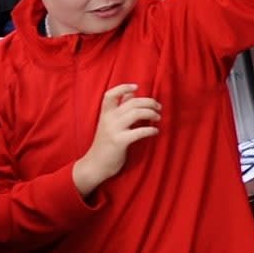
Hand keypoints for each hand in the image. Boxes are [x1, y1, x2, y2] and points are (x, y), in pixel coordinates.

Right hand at [72, 82, 162, 197]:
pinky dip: (151, 130)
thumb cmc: (105, 143)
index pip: (110, 95)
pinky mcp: (120, 142)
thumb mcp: (109, 123)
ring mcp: (113, 130)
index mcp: (105, 114)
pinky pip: (139, 131)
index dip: (123, 87)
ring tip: (158, 118)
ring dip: (152, 113)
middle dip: (149, 102)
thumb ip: (119, 109)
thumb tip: (132, 93)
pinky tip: (155, 131)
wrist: (94, 165)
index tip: (136, 87)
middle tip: (159, 107)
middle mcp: (108, 119)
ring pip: (137, 113)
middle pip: (132, 102)